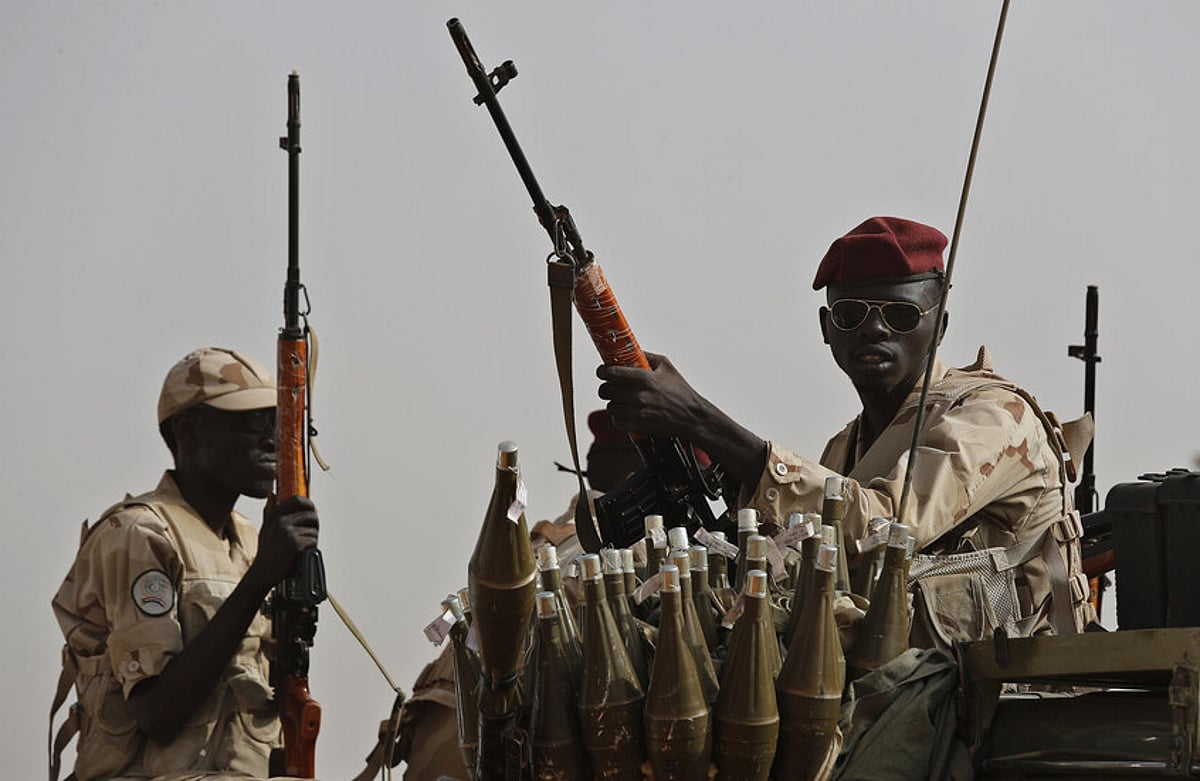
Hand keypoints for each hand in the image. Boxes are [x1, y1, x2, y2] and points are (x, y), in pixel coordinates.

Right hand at [254, 494, 319, 584]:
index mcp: (275, 515)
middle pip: (311, 515)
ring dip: (312, 540)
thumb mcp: (265, 528)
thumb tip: (272, 495)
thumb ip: (270, 511)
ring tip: (301, 547)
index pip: (297, 500)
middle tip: (310, 533)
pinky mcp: (295, 544)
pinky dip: (311, 548)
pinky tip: (301, 553)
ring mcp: (288, 532)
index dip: (309, 504)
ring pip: (314, 531)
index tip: (312, 509)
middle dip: (315, 524)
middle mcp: (281, 521)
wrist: (262, 572)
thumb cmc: (266, 552)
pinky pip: (313, 541)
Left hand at [598, 351, 768, 485]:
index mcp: (645, 378)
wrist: (691, 417)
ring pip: (610, 406)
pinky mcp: (637, 426)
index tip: (602, 371)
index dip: (602, 371)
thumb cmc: (681, 391)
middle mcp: (638, 395)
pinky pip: (616, 421)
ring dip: (614, 403)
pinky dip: (619, 417)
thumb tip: (630, 350)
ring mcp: (636, 412)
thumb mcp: (667, 367)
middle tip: (611, 386)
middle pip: (606, 390)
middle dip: (606, 387)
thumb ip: (647, 356)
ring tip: (624, 401)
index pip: (611, 372)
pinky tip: (628, 413)